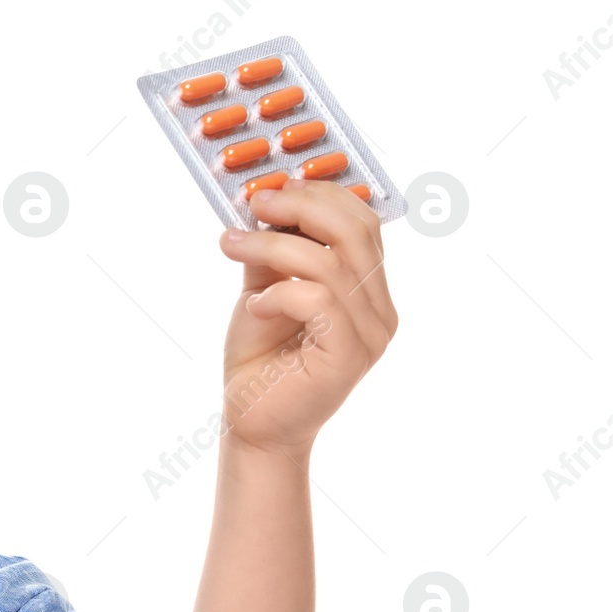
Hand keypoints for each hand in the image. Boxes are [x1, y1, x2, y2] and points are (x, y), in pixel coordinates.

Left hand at [214, 179, 396, 456]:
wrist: (252, 423)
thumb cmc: (261, 361)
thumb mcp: (265, 290)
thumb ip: (276, 252)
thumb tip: (267, 201)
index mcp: (368, 290)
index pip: (363, 223)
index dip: (321, 196)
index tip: (272, 188)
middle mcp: (380, 310)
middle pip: (356, 232)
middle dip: (301, 206)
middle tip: (255, 204)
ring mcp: (370, 335)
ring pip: (330, 263)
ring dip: (273, 246)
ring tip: (232, 247)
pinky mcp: (348, 357)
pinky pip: (318, 300)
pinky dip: (279, 293)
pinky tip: (257, 307)